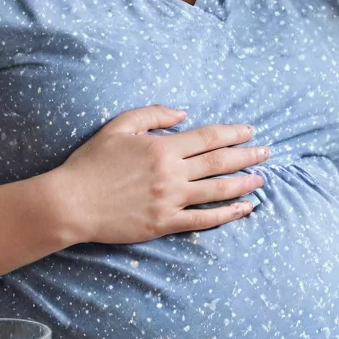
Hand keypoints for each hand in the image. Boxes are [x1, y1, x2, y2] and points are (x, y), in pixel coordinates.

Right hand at [48, 106, 267, 243]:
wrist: (72, 203)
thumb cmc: (91, 162)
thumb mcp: (118, 126)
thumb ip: (153, 115)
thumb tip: (184, 114)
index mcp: (162, 148)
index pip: (208, 138)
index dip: (232, 134)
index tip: (250, 132)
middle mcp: (172, 174)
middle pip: (219, 163)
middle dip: (247, 156)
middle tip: (267, 152)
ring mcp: (170, 201)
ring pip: (217, 191)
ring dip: (243, 183)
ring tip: (262, 178)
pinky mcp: (165, 224)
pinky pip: (203, 220)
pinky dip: (228, 215)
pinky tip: (244, 209)